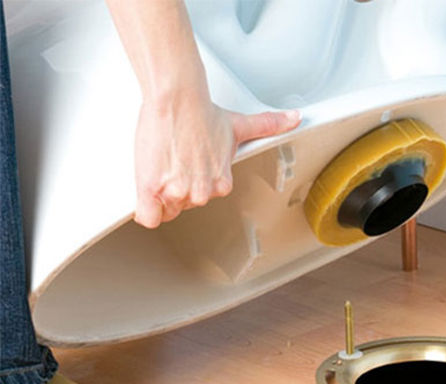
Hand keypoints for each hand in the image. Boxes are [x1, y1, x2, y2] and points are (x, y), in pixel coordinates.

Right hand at [133, 89, 300, 227]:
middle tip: (173, 161)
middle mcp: (200, 192)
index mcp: (220, 183)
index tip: (188, 164)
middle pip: (183, 204)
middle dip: (176, 186)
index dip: (192, 181)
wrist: (176, 100)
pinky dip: (146, 208)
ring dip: (159, 193)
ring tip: (161, 166)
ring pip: (165, 209)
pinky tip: (147, 191)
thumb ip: (269, 125)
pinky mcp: (151, 189)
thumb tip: (295, 118)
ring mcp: (176, 192)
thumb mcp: (241, 124)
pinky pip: (148, 217)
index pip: (203, 197)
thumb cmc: (202, 112)